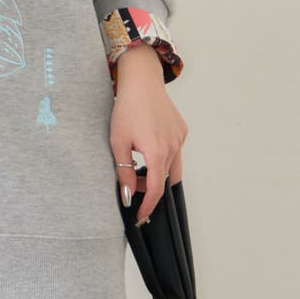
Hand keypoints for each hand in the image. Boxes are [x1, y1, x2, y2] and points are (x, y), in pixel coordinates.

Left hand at [110, 44, 187, 223]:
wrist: (141, 82)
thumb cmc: (126, 109)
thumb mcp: (117, 141)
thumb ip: (124, 171)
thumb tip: (128, 194)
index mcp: (157, 152)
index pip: (156, 190)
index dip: (148, 206)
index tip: (140, 216)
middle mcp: (173, 147)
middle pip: (165, 179)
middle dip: (149, 186)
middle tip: (133, 183)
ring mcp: (180, 138)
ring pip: (172, 166)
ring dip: (158, 172)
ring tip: (139, 163)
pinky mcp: (182, 130)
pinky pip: (175, 151)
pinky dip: (163, 156)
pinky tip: (148, 143)